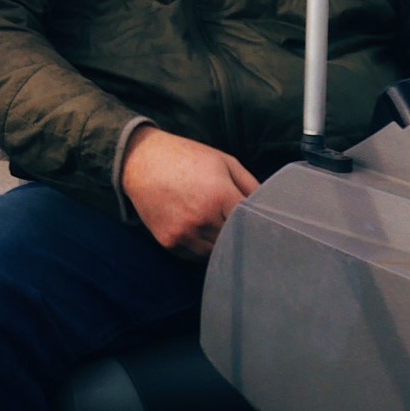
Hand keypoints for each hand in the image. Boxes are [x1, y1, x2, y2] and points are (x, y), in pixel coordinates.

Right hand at [120, 127, 259, 258]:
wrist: (140, 160)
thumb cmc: (186, 157)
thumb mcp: (223, 161)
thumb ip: (249, 184)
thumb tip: (269, 206)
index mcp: (220, 195)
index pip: (251, 223)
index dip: (257, 225)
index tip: (262, 228)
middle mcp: (203, 218)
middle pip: (234, 239)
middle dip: (236, 232)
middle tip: (234, 223)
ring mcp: (185, 232)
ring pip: (215, 251)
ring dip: (218, 241)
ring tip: (212, 223)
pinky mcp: (169, 241)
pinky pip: (193, 253)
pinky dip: (198, 245)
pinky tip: (194, 227)